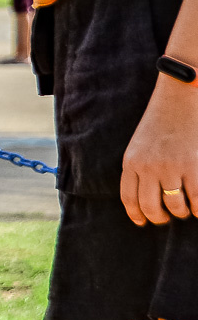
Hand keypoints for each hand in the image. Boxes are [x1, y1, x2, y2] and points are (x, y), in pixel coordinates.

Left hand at [120, 78, 197, 224]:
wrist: (179, 97)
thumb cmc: (161, 121)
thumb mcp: (141, 144)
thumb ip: (140, 168)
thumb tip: (148, 196)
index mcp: (131, 161)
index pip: (129, 198)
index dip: (137, 215)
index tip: (142, 222)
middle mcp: (147, 167)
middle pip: (151, 207)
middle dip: (160, 218)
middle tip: (169, 217)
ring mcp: (171, 167)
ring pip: (176, 207)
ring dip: (183, 212)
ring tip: (187, 207)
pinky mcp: (193, 167)